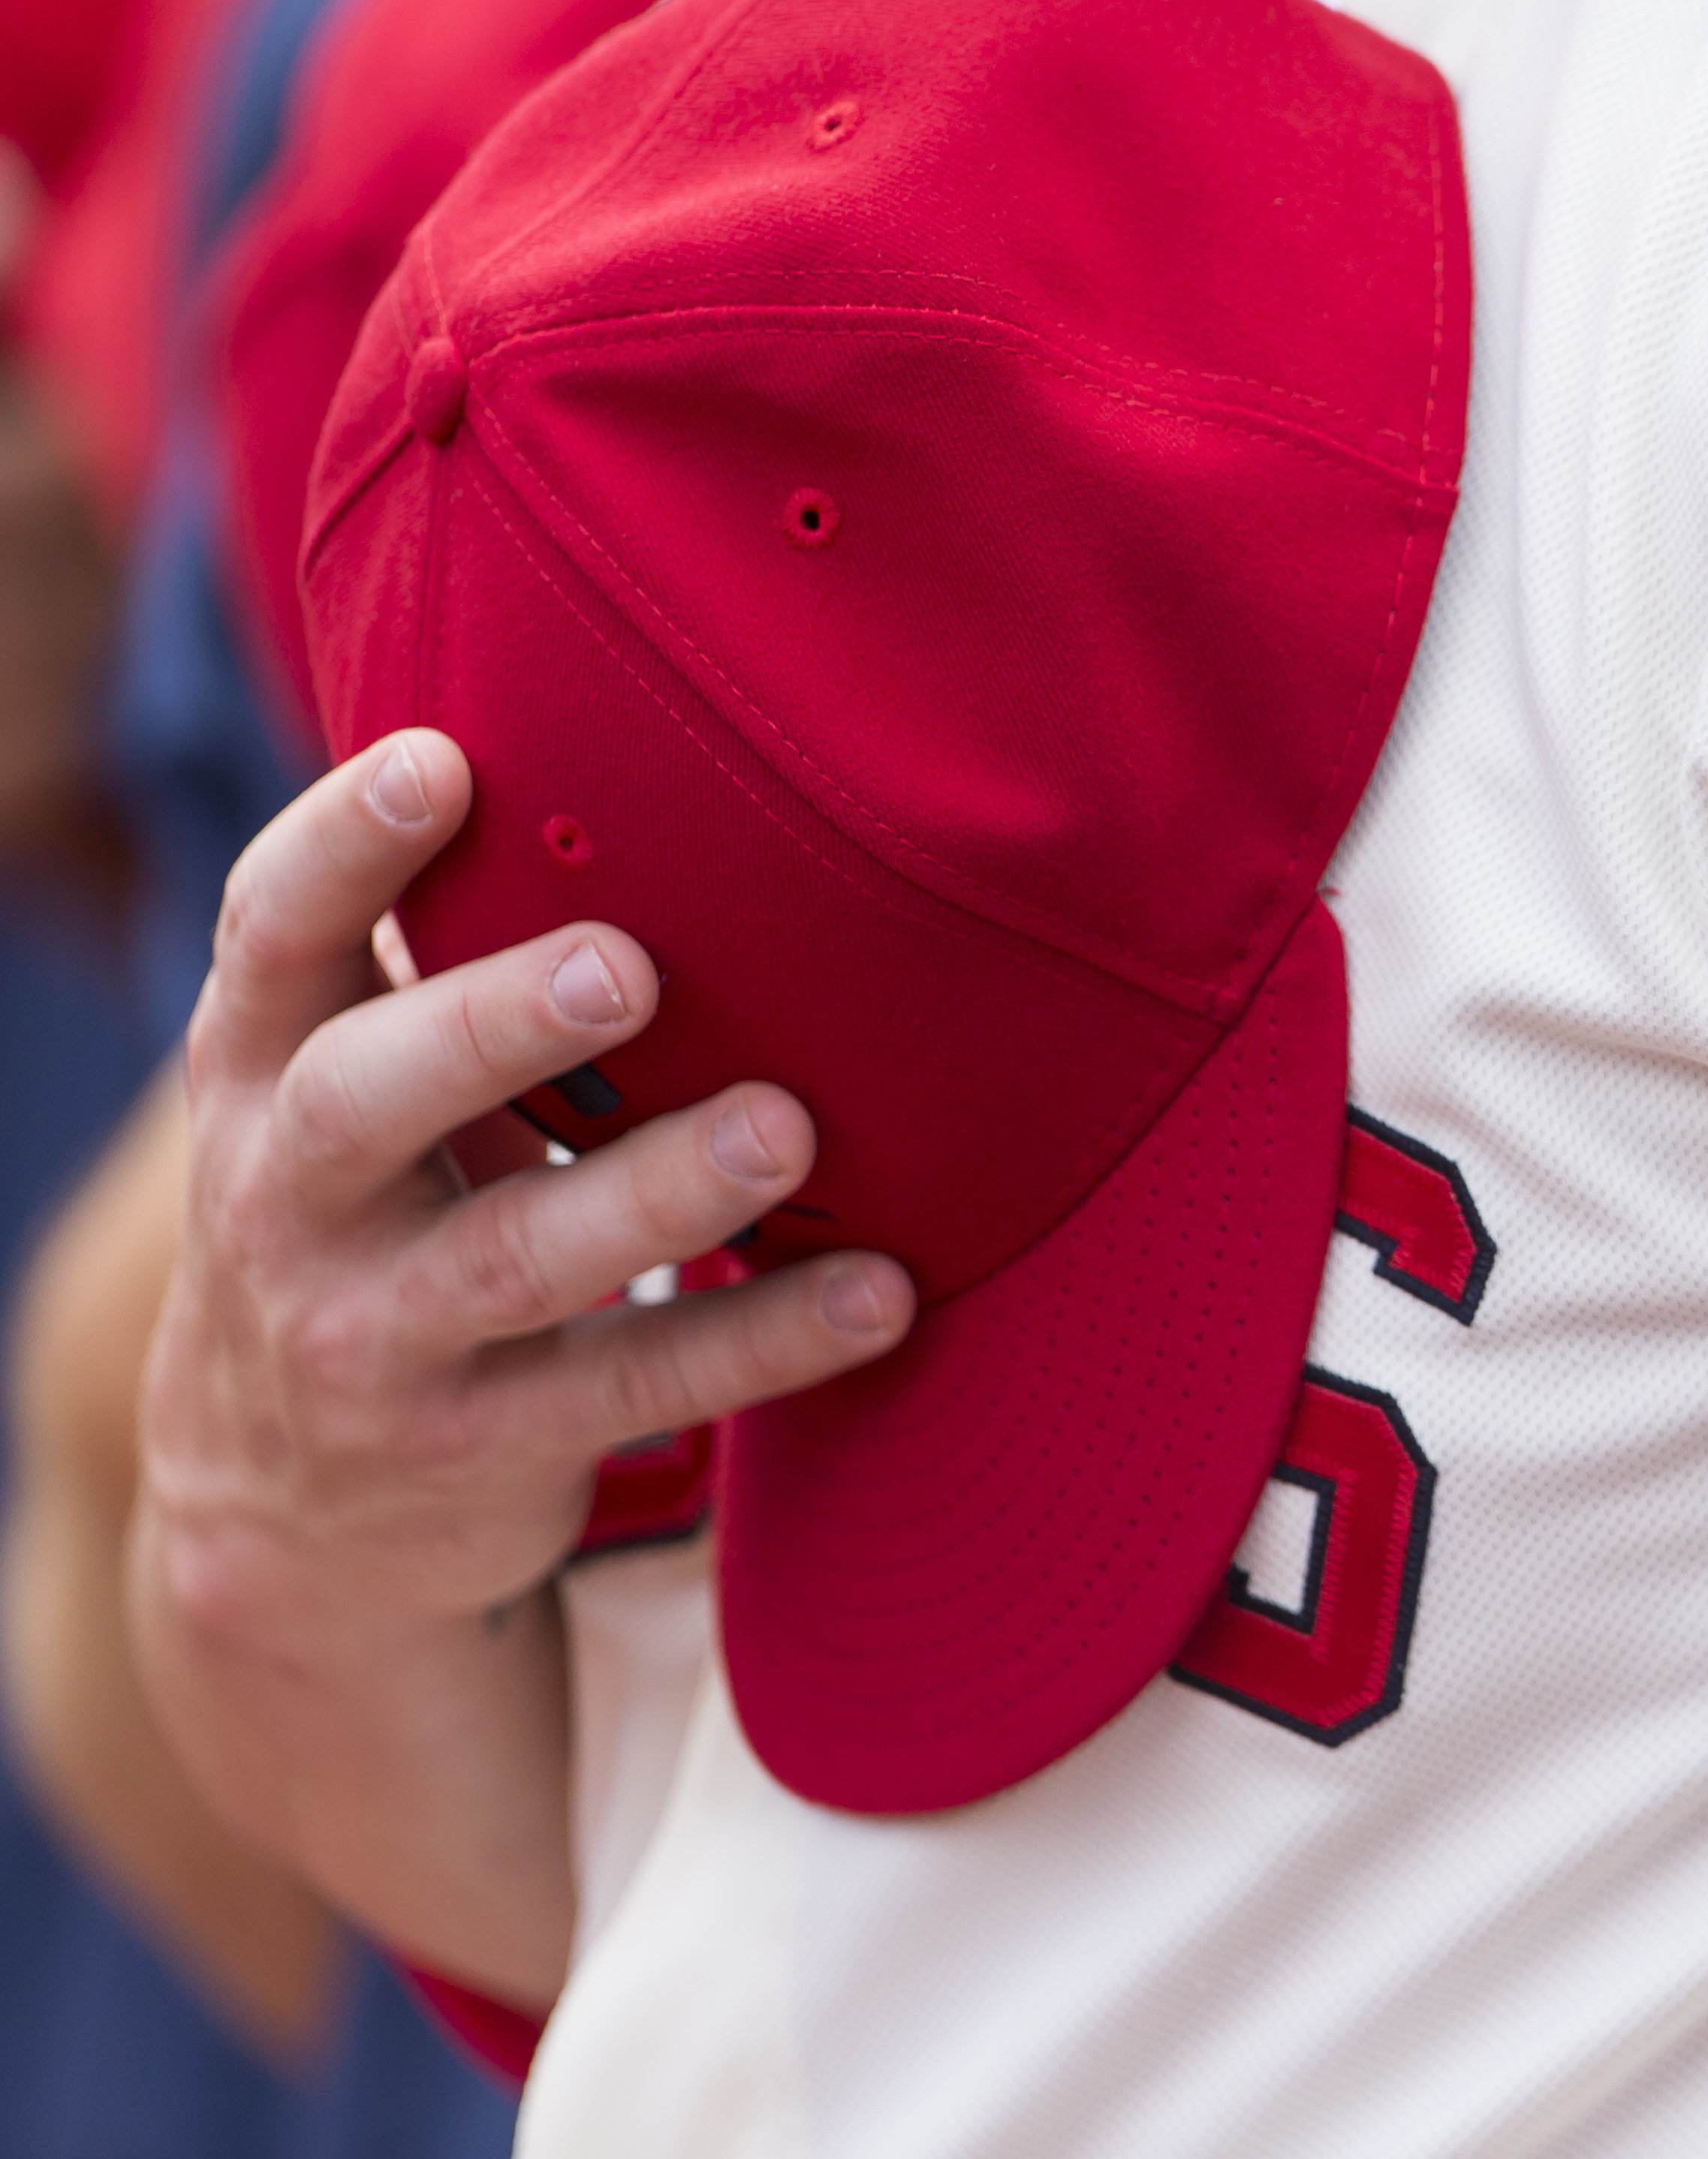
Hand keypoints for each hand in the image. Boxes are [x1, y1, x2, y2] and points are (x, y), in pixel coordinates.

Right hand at [128, 729, 914, 1991]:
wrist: (275, 1518)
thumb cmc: (365, 1216)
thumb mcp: (346, 1090)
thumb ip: (430, 971)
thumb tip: (625, 778)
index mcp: (256, 1075)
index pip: (268, 939)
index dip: (339, 845)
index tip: (440, 759)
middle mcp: (287, 1202)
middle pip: (359, 1098)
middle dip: (489, 1026)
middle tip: (623, 965)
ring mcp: (373, 1338)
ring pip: (508, 1260)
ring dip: (656, 1192)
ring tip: (784, 1128)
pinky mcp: (476, 1449)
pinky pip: (631, 1387)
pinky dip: (760, 1339)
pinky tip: (880, 1292)